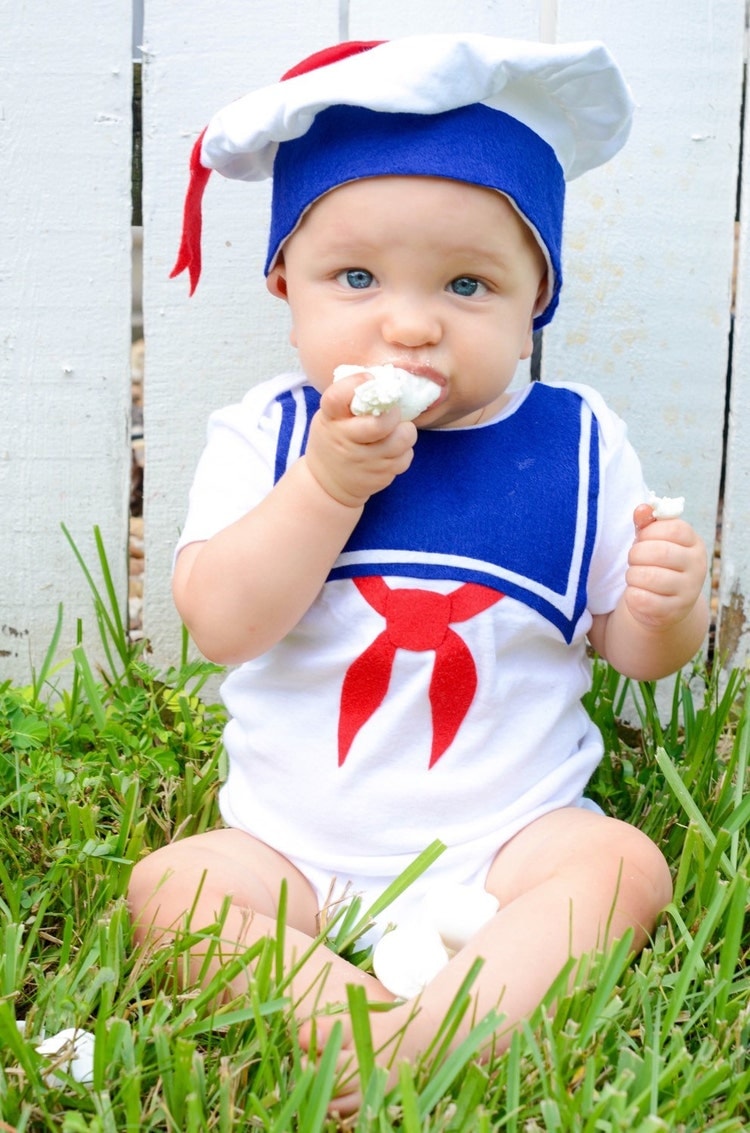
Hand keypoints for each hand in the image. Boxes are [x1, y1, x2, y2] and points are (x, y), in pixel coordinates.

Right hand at [304, 374, 416, 507]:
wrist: (326, 482)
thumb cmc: (334, 439)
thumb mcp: (331, 418)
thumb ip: (349, 402)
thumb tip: (382, 379)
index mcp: (330, 419)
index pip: (337, 397)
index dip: (355, 383)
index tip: (369, 379)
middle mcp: (345, 440)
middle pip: (380, 424)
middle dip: (394, 415)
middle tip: (394, 413)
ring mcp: (363, 462)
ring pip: (401, 441)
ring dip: (405, 433)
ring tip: (398, 431)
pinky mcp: (379, 477)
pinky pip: (404, 459)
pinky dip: (403, 452)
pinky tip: (392, 451)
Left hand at [624, 504, 706, 630]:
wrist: (663, 605)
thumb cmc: (656, 564)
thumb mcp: (652, 541)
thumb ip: (646, 523)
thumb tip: (641, 509)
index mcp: (694, 544)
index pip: (674, 528)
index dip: (649, 532)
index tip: (641, 539)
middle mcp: (698, 567)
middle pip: (660, 552)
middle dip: (636, 554)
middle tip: (633, 559)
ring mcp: (688, 591)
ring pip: (648, 577)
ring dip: (632, 575)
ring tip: (634, 576)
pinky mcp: (673, 612)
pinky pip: (642, 599)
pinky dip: (632, 594)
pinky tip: (637, 592)